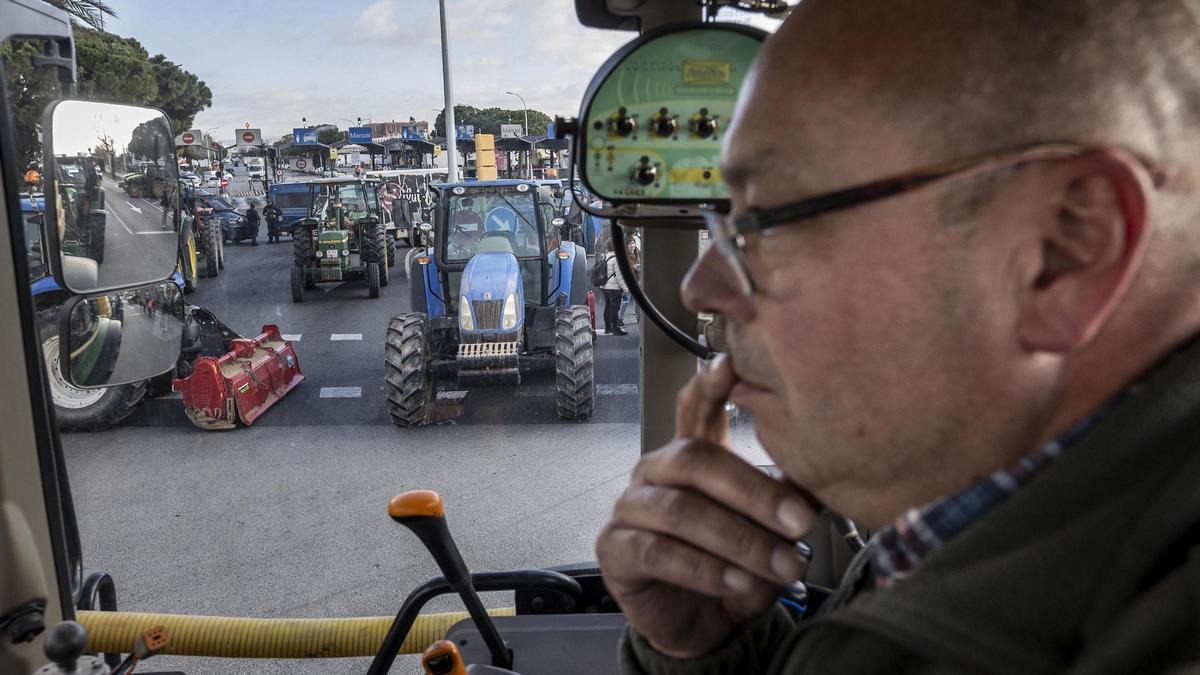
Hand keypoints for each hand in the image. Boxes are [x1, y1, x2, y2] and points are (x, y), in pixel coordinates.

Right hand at [596, 355, 817, 658]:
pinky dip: (704, 569)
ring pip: (680, 511)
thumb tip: (821, 481)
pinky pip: (658, 552)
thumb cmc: (737, 567)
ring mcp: (630, 508)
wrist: (704, 628)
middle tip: (802, 523)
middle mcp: (655, 472)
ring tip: (782, 567)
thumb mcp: (770, 532)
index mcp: (691, 457)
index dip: (709, 385)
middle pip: (695, 460)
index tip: (731, 363)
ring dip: (738, 541)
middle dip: (753, 492)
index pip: (694, 409)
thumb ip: (787, 500)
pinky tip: (737, 583)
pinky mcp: (615, 550)